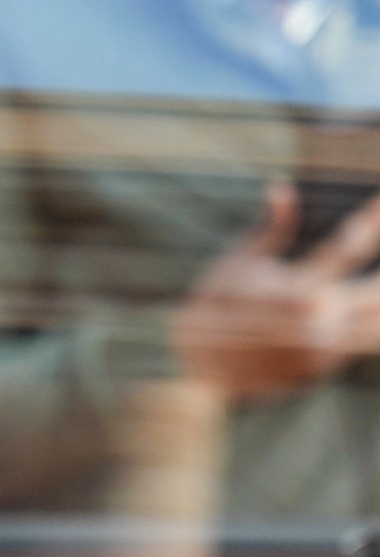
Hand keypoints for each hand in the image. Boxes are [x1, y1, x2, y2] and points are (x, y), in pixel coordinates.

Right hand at [175, 179, 379, 400]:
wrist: (195, 364)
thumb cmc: (215, 302)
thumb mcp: (237, 260)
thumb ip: (272, 227)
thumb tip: (281, 186)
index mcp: (298, 286)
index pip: (348, 248)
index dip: (371, 222)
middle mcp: (315, 321)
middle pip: (377, 295)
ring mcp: (319, 350)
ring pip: (372, 326)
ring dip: (379, 306)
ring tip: (378, 293)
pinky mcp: (317, 371)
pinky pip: (349, 348)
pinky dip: (359, 332)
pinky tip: (364, 319)